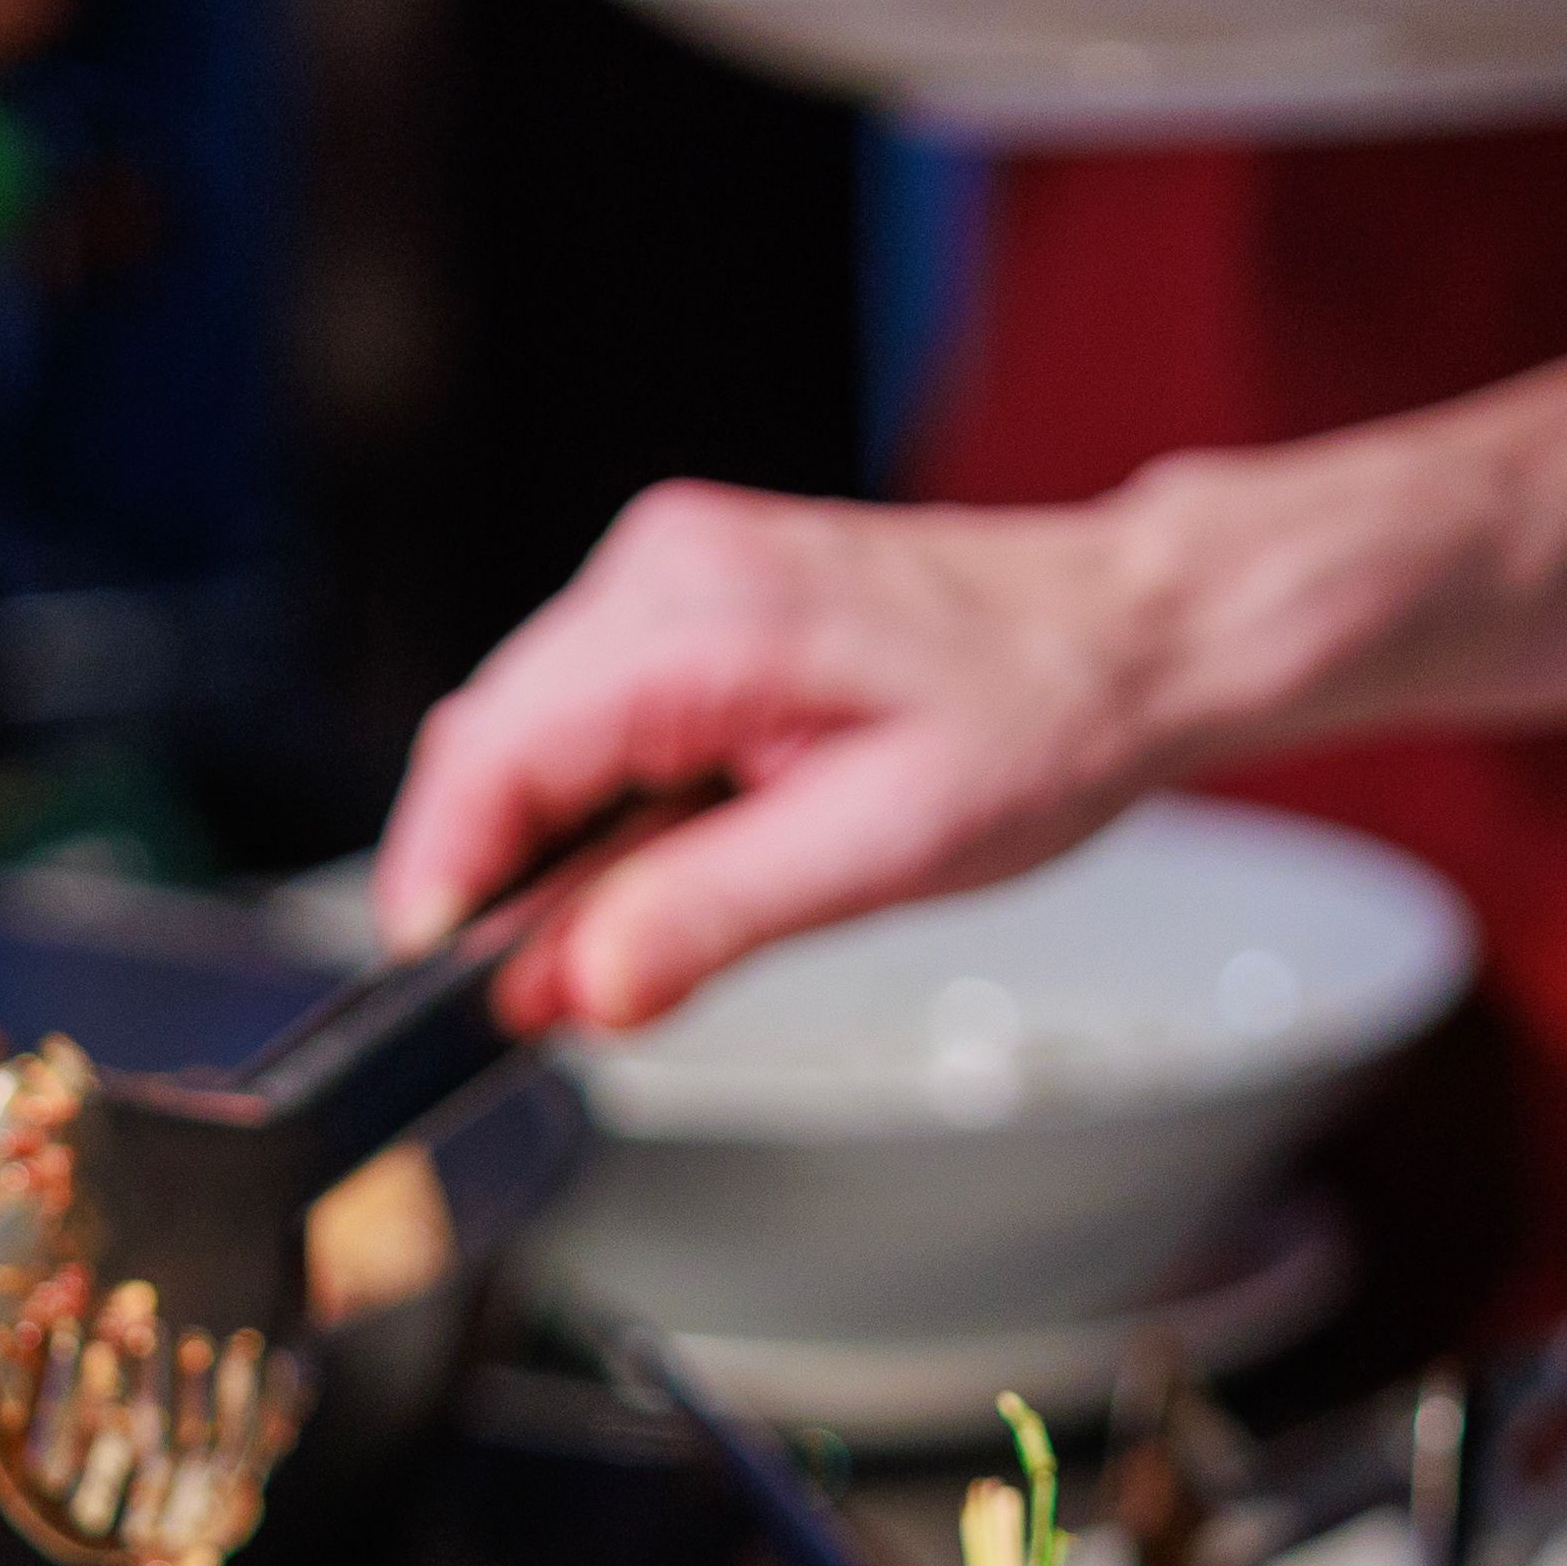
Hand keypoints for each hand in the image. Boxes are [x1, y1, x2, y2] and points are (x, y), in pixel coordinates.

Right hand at [372, 469, 1291, 1028]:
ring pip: (524, 726)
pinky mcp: (686, 591)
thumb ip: (711, 916)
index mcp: (709, 616)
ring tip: (620, 936)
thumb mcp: (884, 850)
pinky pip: (580, 704)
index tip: (442, 983)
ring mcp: (671, 567)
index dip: (444, 880)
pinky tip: (657, 857)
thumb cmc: (1040, 722)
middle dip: (492, 875)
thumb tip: (574, 986)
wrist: (1124, 634)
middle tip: (543, 999)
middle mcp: (667, 566)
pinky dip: (589, 795)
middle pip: (488, 737)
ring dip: (542, 841)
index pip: (494, 753)